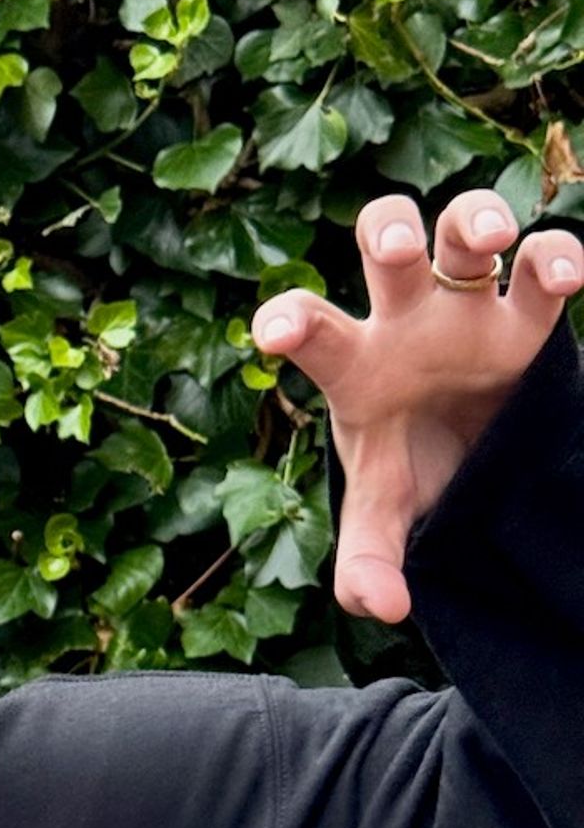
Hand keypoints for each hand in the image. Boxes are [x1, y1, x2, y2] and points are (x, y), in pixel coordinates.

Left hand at [251, 191, 582, 622]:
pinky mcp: (530, 310)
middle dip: (390, 231)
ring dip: (477, 219)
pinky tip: (566, 280)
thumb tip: (379, 609)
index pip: (312, 329)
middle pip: (388, 243)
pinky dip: (557, 256)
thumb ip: (369, 559)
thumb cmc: (415, 464)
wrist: (478, 452)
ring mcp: (469, 306)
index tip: (274, 334)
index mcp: (356, 364)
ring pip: (465, 229)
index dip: (290, 319)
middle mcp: (407, 320)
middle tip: (398, 248)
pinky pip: (545, 260)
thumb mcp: (387, 512)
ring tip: (492, 242)